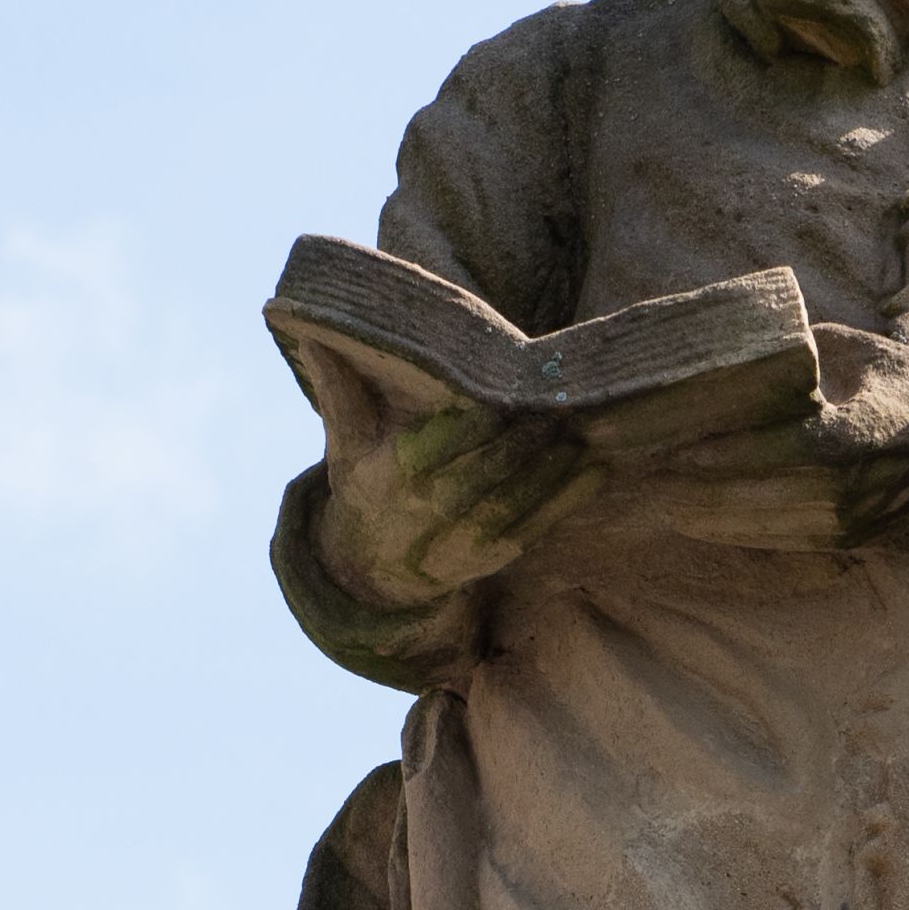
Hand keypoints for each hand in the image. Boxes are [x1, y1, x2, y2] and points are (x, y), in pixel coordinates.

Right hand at [321, 393, 602, 601]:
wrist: (374, 574)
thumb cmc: (364, 489)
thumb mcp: (346, 445)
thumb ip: (340, 393)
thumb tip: (314, 335)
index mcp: (392, 476)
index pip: (434, 448)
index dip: (469, 426)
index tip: (497, 395)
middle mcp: (428, 511)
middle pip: (482, 474)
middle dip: (521, 442)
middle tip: (557, 406)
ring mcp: (464, 539)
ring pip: (515, 501)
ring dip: (552, 470)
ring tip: (581, 432)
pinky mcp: (495, 555)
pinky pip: (536, 525)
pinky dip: (567, 500)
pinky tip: (594, 469)